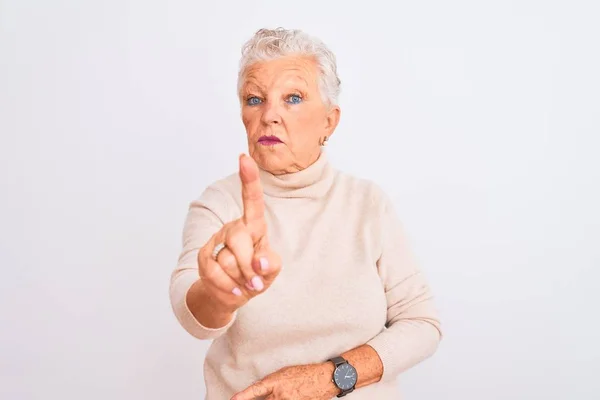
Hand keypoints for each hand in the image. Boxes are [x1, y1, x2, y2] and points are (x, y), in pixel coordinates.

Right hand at [197, 154, 281, 313]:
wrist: (232, 295)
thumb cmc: (256, 275)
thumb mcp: (271, 269)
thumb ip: (271, 264)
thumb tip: (260, 263)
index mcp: (253, 226)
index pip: (252, 200)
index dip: (249, 179)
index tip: (245, 158)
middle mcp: (233, 228)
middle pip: (239, 238)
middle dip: (250, 265)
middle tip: (255, 280)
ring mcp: (216, 241)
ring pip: (229, 260)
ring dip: (240, 279)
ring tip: (243, 282)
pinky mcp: (204, 257)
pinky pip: (216, 273)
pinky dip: (229, 288)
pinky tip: (234, 289)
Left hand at [231, 363, 338, 399]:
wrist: (325, 379)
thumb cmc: (305, 373)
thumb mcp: (285, 372)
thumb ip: (271, 383)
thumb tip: (260, 392)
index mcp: (276, 382)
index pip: (256, 390)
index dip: (243, 396)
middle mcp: (281, 394)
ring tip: (277, 396)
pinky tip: (286, 398)